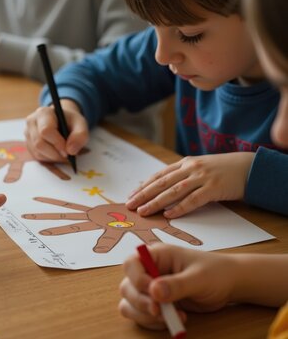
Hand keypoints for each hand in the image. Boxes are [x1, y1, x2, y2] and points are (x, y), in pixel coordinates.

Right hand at [24, 99, 88, 161]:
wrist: (61, 120)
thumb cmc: (70, 121)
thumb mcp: (81, 124)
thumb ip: (80, 135)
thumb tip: (71, 151)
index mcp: (43, 113)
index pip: (46, 131)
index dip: (57, 143)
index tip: (68, 151)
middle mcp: (31, 122)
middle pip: (39, 144)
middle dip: (55, 154)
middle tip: (68, 157)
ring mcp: (27, 134)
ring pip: (37, 152)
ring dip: (52, 158)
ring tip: (64, 154)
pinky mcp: (28, 144)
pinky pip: (36, 156)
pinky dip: (48, 159)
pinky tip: (56, 154)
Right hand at [118, 243, 236, 329]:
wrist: (230, 284)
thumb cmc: (216, 272)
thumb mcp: (199, 277)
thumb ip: (176, 284)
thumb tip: (154, 291)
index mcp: (156, 256)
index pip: (131, 264)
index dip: (136, 279)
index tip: (152, 292)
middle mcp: (149, 271)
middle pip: (127, 287)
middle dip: (141, 302)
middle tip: (159, 311)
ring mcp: (151, 288)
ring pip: (129, 303)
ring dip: (144, 315)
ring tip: (169, 318)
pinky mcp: (156, 303)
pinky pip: (141, 315)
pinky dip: (152, 322)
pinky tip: (173, 320)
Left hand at [126, 152, 254, 217]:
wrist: (249, 167)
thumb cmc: (222, 171)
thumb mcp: (198, 169)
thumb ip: (181, 176)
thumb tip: (161, 190)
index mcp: (184, 163)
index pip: (158, 175)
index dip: (143, 186)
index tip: (130, 196)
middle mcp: (190, 168)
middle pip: (161, 183)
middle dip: (143, 195)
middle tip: (130, 205)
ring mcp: (202, 177)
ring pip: (174, 191)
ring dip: (156, 202)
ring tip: (144, 212)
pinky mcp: (214, 188)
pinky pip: (193, 199)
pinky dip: (180, 208)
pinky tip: (169, 215)